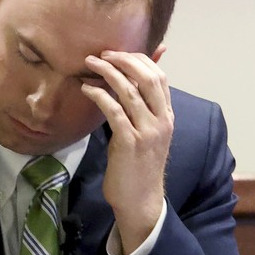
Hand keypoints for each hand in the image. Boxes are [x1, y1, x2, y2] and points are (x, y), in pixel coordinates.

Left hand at [81, 48, 172, 254]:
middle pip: (148, 78)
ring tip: (90, 64)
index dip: (140, 59)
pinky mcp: (129, 142)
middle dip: (125, 60)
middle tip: (103, 54)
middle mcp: (162, 121)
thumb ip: (141, 110)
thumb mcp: (148, 134)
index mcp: (168, 116)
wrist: (140, 200)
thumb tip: (126, 85)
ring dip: (108, 73)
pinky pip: (114, 110)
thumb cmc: (139, 167)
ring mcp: (147, 131)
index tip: (119, 53)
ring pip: (130, 91)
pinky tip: (86, 90)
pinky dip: (99, 95)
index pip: (160, 77)